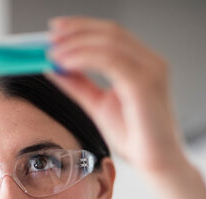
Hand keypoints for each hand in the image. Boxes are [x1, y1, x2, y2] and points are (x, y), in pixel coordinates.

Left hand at [47, 17, 187, 175]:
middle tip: (49, 37)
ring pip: (110, 42)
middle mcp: (151, 61)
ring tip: (53, 52)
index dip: (81, 27)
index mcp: (142, 63)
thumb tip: (52, 67)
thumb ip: (77, 84)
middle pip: (111, 32)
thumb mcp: (97, 104)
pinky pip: (110, 61)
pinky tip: (65, 63)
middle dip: (76, 31)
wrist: (156, 163)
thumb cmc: (135, 136)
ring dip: (76, 44)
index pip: (111, 33)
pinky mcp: (145, 84)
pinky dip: (84, 58)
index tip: (54, 30)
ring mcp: (151, 70)